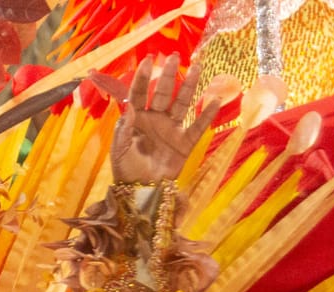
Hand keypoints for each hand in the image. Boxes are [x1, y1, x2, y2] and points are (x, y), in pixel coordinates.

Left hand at [110, 56, 220, 182]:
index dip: (142, 78)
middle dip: (167, 75)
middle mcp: (155, 119)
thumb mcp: (119, 150)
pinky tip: (214, 100)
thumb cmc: (126, 170)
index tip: (147, 61)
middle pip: (162, 92)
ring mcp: (171, 129)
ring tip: (196, 68)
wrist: (142, 191)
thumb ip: (123, 129)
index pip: (138, 94)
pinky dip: (206, 115)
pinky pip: (197, 127)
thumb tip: (129, 107)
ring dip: (189, 86)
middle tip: (173, 57)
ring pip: (182, 103)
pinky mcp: (184, 143)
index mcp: (137, 119)